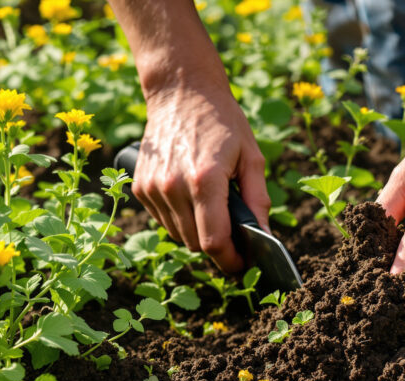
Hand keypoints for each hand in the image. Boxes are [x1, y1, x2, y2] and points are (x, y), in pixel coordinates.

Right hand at [134, 81, 269, 272]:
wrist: (181, 91)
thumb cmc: (222, 120)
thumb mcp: (251, 156)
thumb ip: (257, 199)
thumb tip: (264, 236)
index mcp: (204, 180)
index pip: (214, 242)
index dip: (231, 260)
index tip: (243, 265)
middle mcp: (173, 187)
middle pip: (196, 244)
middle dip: (219, 248)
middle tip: (236, 238)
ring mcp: (152, 188)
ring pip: (179, 236)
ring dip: (199, 234)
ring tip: (214, 212)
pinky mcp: (140, 187)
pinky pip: (164, 221)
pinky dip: (181, 220)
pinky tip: (193, 199)